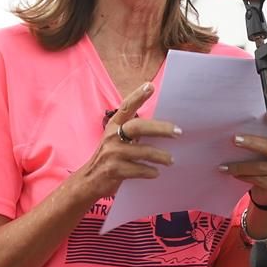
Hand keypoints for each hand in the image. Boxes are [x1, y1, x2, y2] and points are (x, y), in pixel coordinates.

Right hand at [73, 82, 179, 201]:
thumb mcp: (115, 139)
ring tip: (170, 160)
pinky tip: (155, 173)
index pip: (126, 107)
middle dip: (160, 128)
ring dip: (160, 156)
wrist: (88, 180)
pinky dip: (150, 171)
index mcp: (113, 126)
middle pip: (138, 127)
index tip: (150, 86)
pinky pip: (139, 169)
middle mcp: (112, 136)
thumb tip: (162, 128)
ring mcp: (112, 153)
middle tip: (177, 132)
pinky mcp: (114, 170)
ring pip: (143, 151)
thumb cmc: (109, 157)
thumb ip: (131, 132)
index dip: (137, 96)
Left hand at [219, 110, 266, 208]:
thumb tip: (236, 124)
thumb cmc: (265, 158)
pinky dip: (245, 177)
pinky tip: (234, 174)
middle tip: (234, 140)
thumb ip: (262, 134)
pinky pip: (261, 180)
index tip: (265, 115)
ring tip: (224, 166)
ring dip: (241, 166)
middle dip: (251, 143)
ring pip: (263, 167)